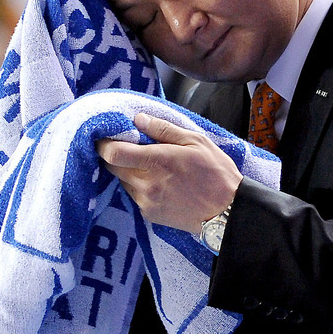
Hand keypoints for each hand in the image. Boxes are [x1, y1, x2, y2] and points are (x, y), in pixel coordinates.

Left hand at [96, 113, 242, 232]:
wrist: (227, 212)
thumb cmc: (216, 173)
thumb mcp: (196, 141)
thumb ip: (164, 129)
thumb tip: (138, 119)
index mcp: (157, 161)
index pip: (113, 153)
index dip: (104, 143)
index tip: (107, 136)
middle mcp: (146, 184)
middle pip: (112, 167)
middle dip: (115, 155)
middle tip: (129, 146)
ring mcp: (146, 201)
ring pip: (121, 180)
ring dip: (128, 170)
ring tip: (148, 165)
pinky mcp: (149, 214)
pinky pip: (133, 195)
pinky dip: (138, 186)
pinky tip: (157, 181)